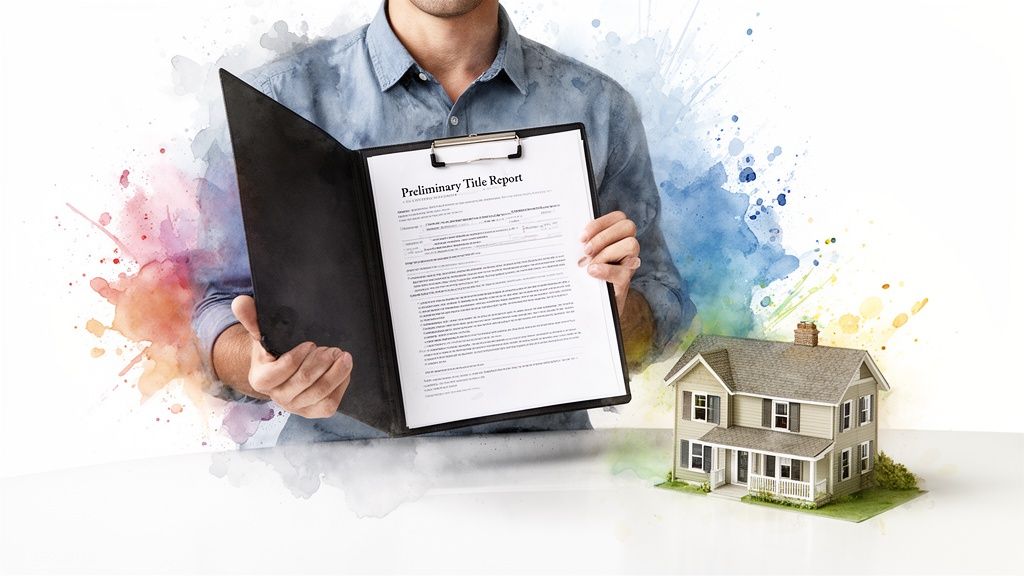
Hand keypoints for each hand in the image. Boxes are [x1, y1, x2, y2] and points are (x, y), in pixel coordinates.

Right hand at [230, 295, 352, 418]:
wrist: (282, 368)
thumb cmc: (273, 349)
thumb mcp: (261, 332)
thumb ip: (251, 318)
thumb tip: (241, 302)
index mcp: (260, 380)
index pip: (281, 371)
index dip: (298, 357)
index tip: (311, 343)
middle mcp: (277, 397)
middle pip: (304, 381)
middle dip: (322, 362)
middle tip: (332, 349)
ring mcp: (295, 407)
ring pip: (320, 393)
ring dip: (336, 373)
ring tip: (343, 357)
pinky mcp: (312, 411)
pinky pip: (328, 404)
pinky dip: (340, 386)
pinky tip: (343, 371)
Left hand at [578, 210, 641, 315]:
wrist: (593, 303)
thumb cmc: (587, 272)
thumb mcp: (584, 255)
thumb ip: (584, 243)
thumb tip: (571, 236)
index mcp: (617, 234)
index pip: (618, 217)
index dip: (600, 223)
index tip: (582, 237)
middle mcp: (628, 245)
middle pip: (627, 226)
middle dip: (603, 236)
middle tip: (586, 251)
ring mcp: (630, 262)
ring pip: (631, 244)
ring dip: (606, 252)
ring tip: (589, 265)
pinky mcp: (627, 280)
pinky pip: (624, 271)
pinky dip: (607, 270)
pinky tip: (592, 272)